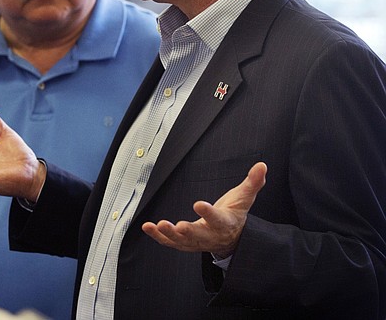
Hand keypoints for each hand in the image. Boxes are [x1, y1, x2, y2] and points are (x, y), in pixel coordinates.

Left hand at [141, 162, 266, 257]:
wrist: (232, 239)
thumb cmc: (235, 215)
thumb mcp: (244, 199)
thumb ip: (252, 183)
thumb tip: (262, 166)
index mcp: (224, 223)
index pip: (217, 219)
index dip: (208, 212)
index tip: (198, 204)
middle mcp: (210, 235)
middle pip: (198, 234)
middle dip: (187, 231)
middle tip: (177, 226)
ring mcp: (196, 241)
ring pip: (181, 241)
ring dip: (168, 234)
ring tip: (158, 226)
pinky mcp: (185, 243)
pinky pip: (170, 242)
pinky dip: (158, 237)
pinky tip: (148, 227)